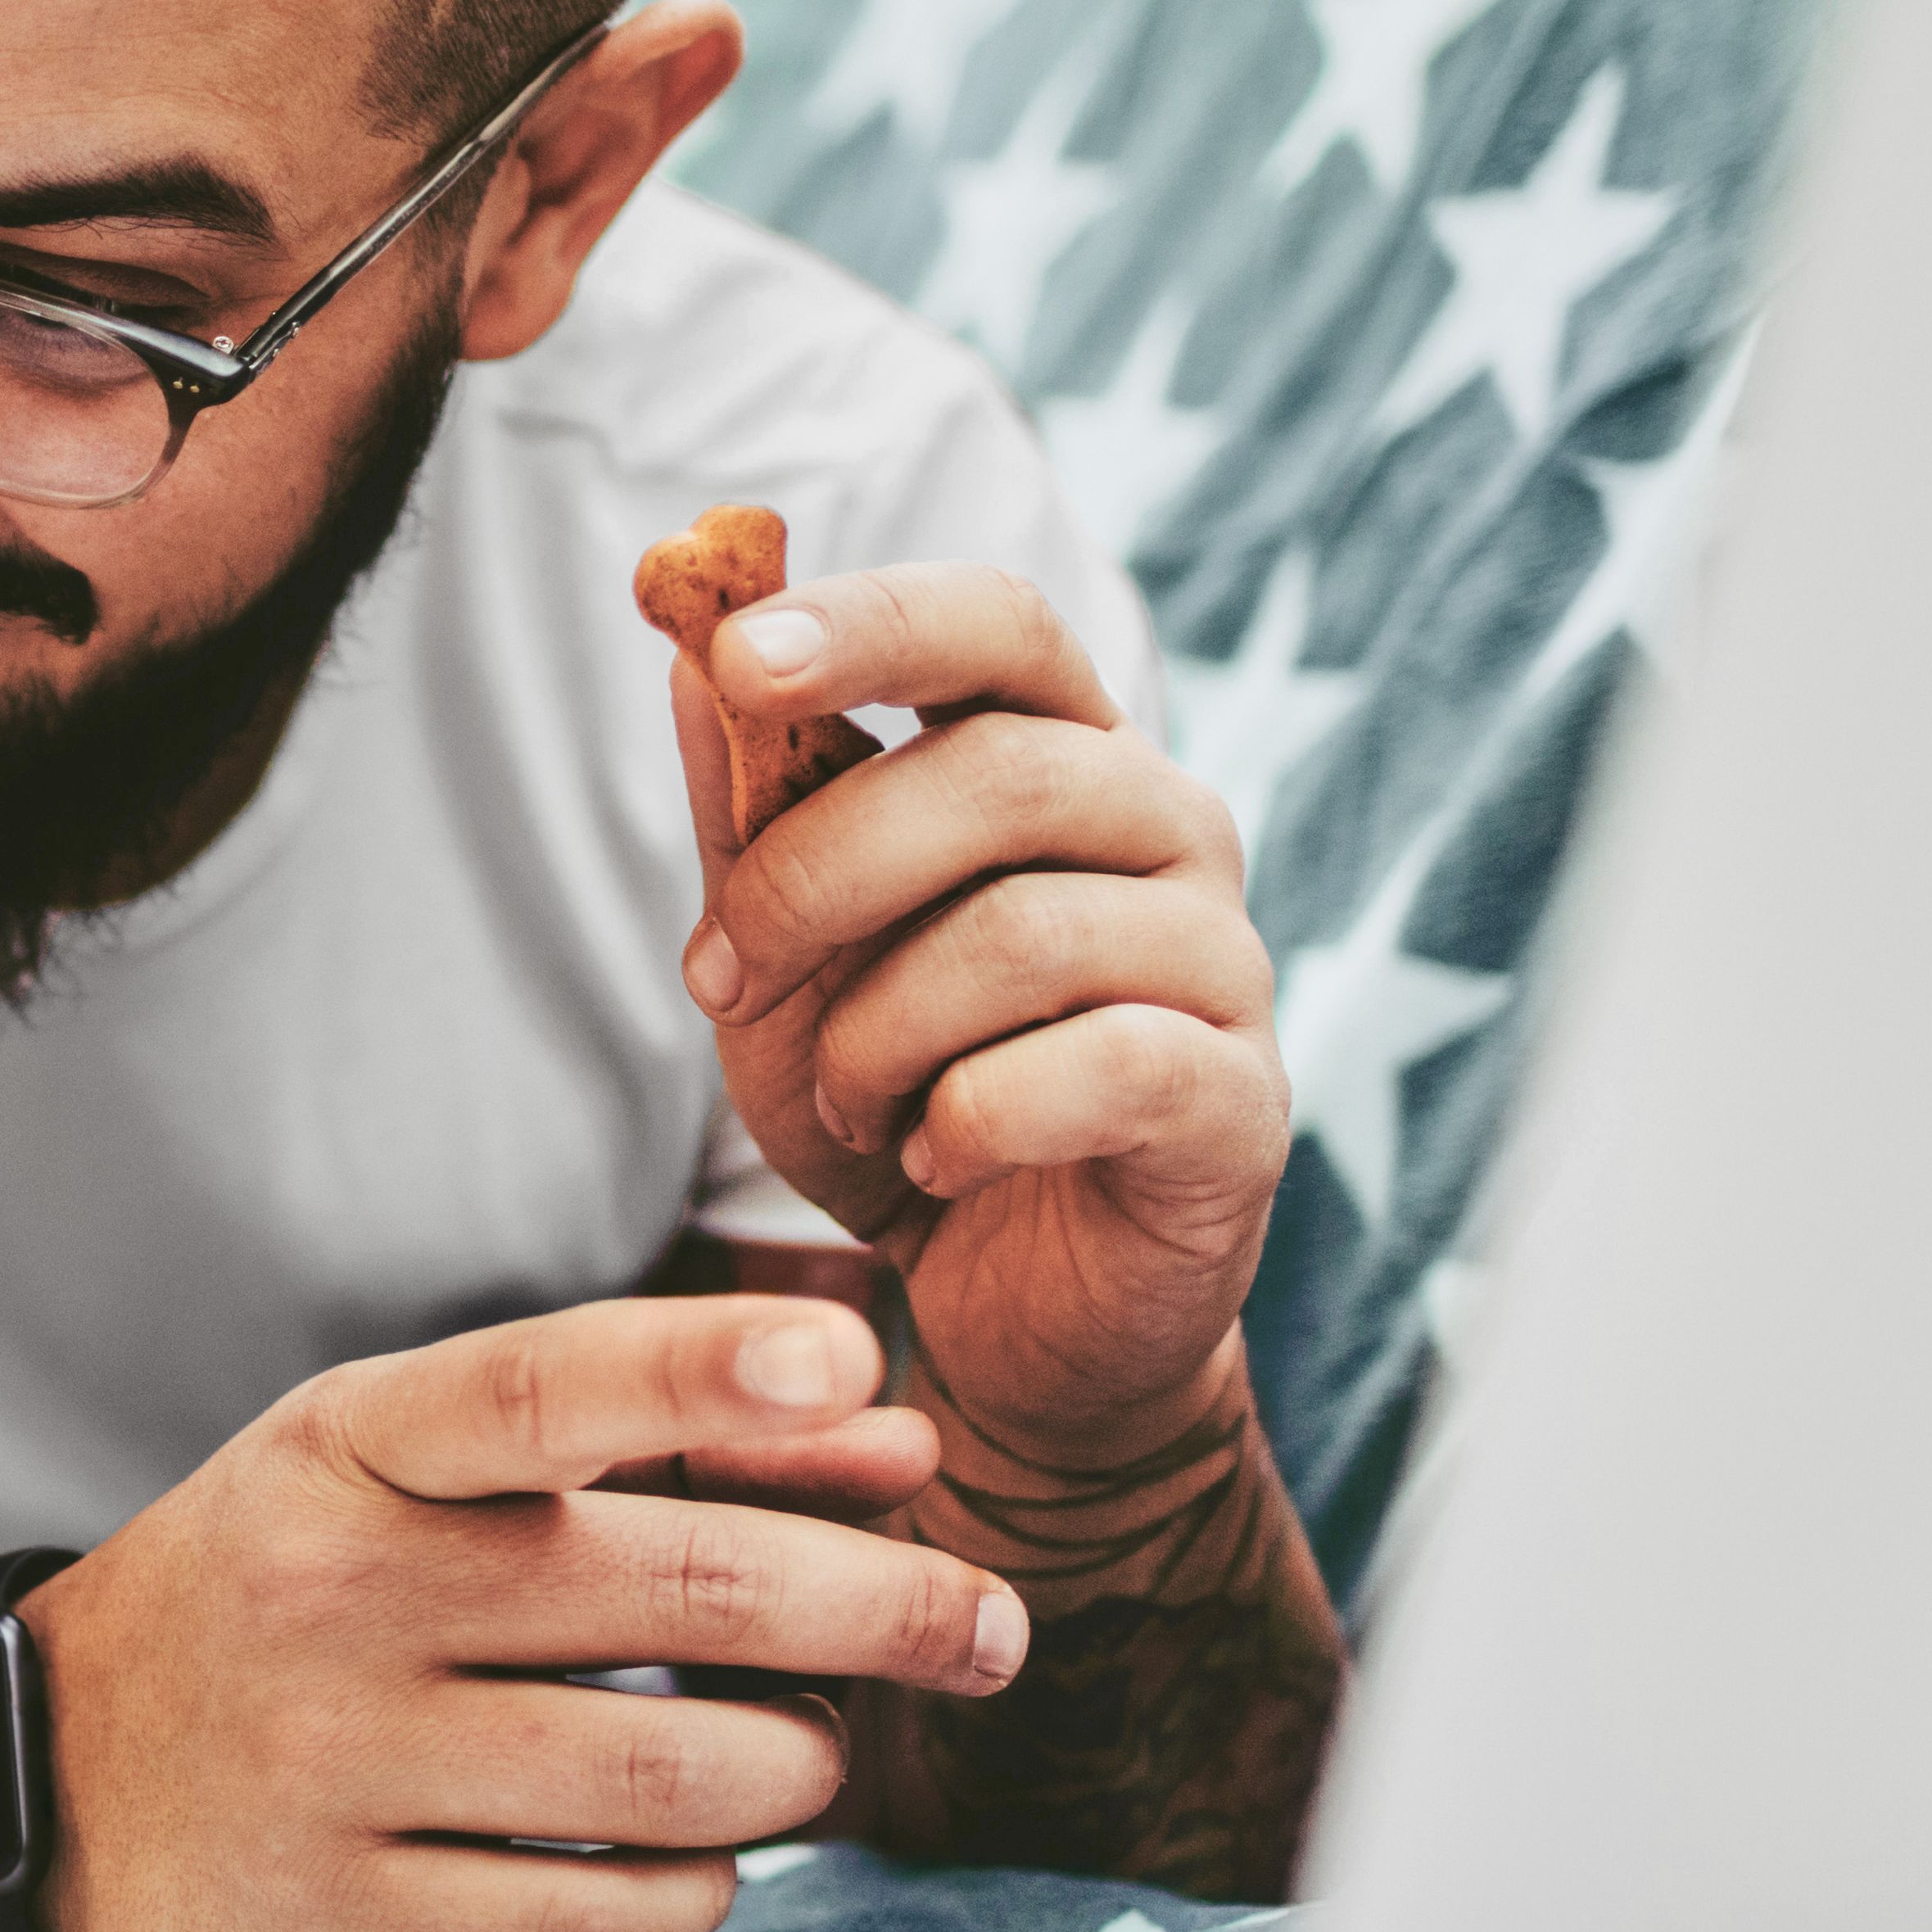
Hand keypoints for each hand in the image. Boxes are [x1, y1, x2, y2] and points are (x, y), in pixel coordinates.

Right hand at [19, 1296, 1029, 1931]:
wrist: (54, 1773)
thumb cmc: (287, 1592)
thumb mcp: (413, 1471)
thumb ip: (649, 1441)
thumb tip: (891, 1444)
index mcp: (351, 1451)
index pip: (540, 1385)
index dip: (701, 1366)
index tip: (849, 1357)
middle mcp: (335, 1600)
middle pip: (680, 1599)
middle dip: (885, 1612)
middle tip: (981, 1626)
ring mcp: (333, 1776)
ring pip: (678, 1783)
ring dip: (795, 1769)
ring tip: (797, 1750)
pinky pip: (616, 1931)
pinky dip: (698, 1895)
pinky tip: (682, 1859)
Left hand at [673, 564, 1285, 1457]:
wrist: (1011, 1310)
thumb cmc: (902, 1100)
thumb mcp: (786, 963)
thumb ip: (751, 815)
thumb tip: (688, 650)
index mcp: (1063, 756)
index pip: (998, 624)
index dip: (872, 621)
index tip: (734, 652)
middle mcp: (1168, 828)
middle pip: (998, 770)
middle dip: (816, 876)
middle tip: (723, 978)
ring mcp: (1224, 961)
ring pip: (1028, 931)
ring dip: (880, 1030)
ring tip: (845, 1106)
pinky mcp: (1243, 1102)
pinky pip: (1098, 1069)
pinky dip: (972, 1121)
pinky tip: (937, 1160)